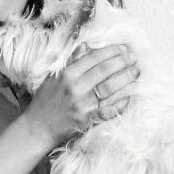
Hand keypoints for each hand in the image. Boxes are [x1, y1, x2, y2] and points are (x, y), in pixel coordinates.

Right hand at [23, 43, 139, 143]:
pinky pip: (109, 110)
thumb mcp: (54, 77)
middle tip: (134, 58)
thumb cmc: (45, 101)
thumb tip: (87, 46)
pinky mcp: (88, 120)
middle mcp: (76, 88)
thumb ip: (72, 61)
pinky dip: (121, 103)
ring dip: (126, 79)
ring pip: (110, 88)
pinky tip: (130, 97)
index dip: (111, 51)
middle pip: (105, 71)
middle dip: (123, 62)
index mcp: (67, 74)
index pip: (94, 58)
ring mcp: (83, 104)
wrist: (38, 127)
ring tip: (136, 72)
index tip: (123, 48)